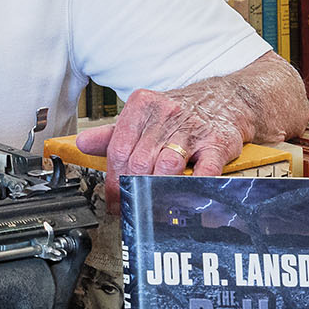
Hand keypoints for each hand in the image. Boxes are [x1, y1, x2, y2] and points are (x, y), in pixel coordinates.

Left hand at [75, 81, 254, 205]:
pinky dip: (194, 185)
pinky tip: (186, 197)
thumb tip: (83, 144)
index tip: (114, 200)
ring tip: (152, 207)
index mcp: (142, 106)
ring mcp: (192, 128)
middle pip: (138, 161)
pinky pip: (204, 168)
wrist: (226, 99)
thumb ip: (113, 133)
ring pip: (166, 165)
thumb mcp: (144, 115)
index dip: (112, 180)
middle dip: (132, 190)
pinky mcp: (217, 141)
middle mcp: (165, 114)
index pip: (118, 149)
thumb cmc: (180, 112)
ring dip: (156, 191)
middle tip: (132, 209)